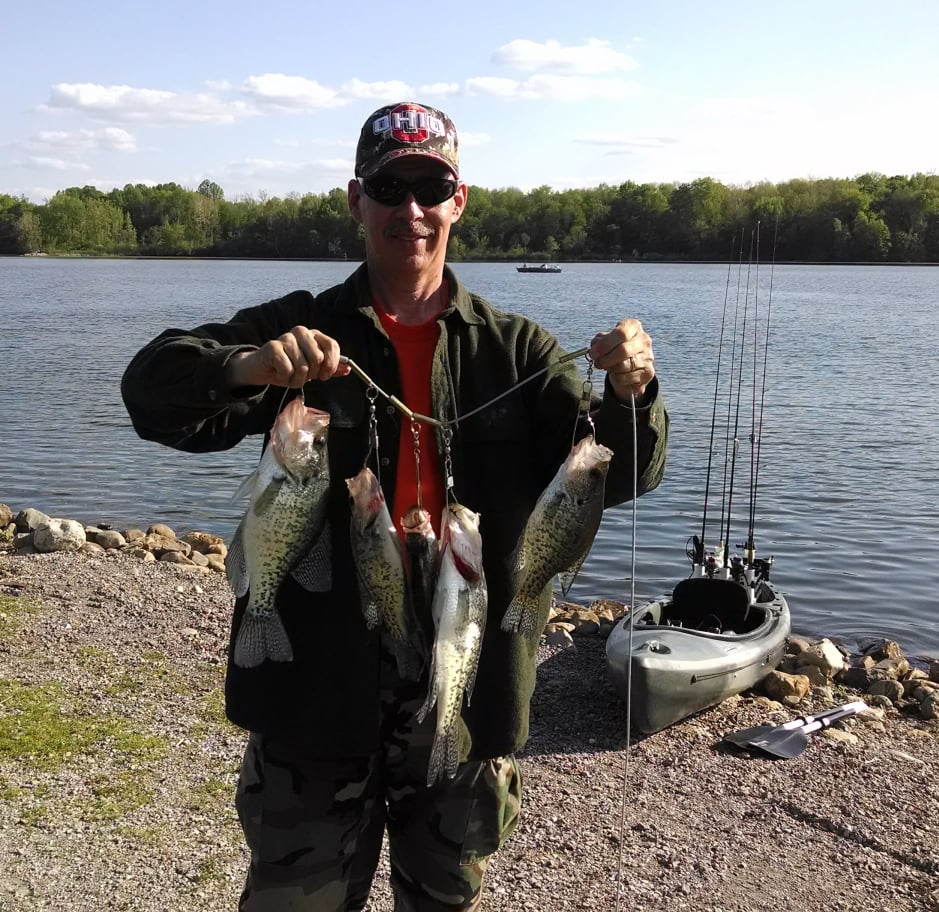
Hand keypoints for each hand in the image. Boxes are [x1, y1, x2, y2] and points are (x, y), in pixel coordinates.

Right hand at [227, 326, 349, 388]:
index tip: (325, 376)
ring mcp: (286, 338)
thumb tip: (348, 369)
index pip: (332, 346)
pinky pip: (288, 370)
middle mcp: (301, 332)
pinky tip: (279, 373)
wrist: (262, 369)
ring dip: (297, 379)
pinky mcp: (273, 347)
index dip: (332, 364)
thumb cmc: (290, 368)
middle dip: (311, 375)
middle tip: (302, 376)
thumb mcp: (313, 370)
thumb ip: (330, 368)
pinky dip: (286, 378)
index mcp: (314, 335)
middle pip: (318, 358)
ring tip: (289, 375)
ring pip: (303, 367)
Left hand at [589, 319, 654, 400]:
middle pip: (623, 350)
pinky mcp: (648, 372)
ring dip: (610, 368)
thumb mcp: (605, 341)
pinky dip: (617, 378)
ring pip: (624, 365)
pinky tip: (616, 375)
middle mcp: (644, 340)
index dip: (605, 344)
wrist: (630, 366)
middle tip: (597, 363)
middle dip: (605, 358)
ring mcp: (648, 356)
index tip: (594, 352)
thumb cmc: (615, 349)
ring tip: (606, 367)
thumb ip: (598, 343)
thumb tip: (595, 349)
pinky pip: (626, 377)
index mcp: (633, 327)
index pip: (621, 333)